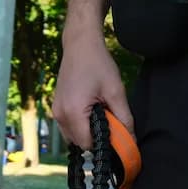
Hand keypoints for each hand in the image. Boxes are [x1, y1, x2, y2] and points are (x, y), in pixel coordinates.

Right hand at [53, 30, 133, 149]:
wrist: (80, 44)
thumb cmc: (98, 64)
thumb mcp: (115, 91)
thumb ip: (124, 118)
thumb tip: (131, 140)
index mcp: (73, 113)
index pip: (88, 144)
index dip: (103, 143)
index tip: (115, 135)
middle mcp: (60, 115)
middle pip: (79, 143)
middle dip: (95, 138)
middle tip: (109, 121)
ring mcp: (56, 112)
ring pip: (72, 137)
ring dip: (87, 132)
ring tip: (99, 114)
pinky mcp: (56, 107)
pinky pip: (68, 127)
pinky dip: (79, 126)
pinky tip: (90, 112)